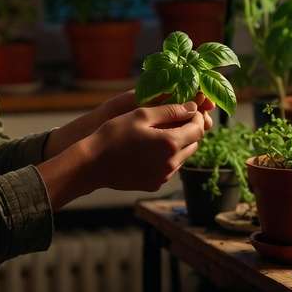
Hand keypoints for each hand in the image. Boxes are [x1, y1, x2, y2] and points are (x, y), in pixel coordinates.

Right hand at [81, 101, 207, 192]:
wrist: (93, 164)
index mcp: (170, 143)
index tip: (189, 110)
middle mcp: (171, 163)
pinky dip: (168, 158)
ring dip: (179, 145)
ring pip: (183, 157)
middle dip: (189, 131)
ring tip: (161, 134)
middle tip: (175, 119)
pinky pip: (170, 169)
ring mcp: (163, 176)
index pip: (198, 129)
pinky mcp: (155, 184)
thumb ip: (170, 110)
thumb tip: (192, 108)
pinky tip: (151, 150)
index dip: (196, 117)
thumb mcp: (141, 115)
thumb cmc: (114, 134)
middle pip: (193, 144)